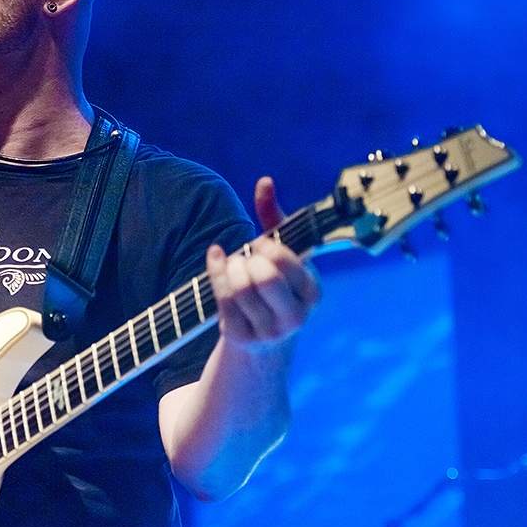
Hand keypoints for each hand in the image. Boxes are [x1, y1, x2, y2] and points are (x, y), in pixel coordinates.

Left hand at [206, 177, 320, 346]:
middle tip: (245, 257)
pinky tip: (216, 262)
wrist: (262, 344)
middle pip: (265, 277)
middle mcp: (296, 315)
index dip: (266, 247)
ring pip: (241, 288)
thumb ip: (274, 218)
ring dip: (230, 267)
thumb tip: (264, 181)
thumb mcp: (281, 256)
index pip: (286, 261)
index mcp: (312, 292)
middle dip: (248, 259)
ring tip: (232, 262)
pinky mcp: (242, 336)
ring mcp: (268, 330)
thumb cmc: (273, 287)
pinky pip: (222, 298)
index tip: (259, 244)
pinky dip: (214, 273)